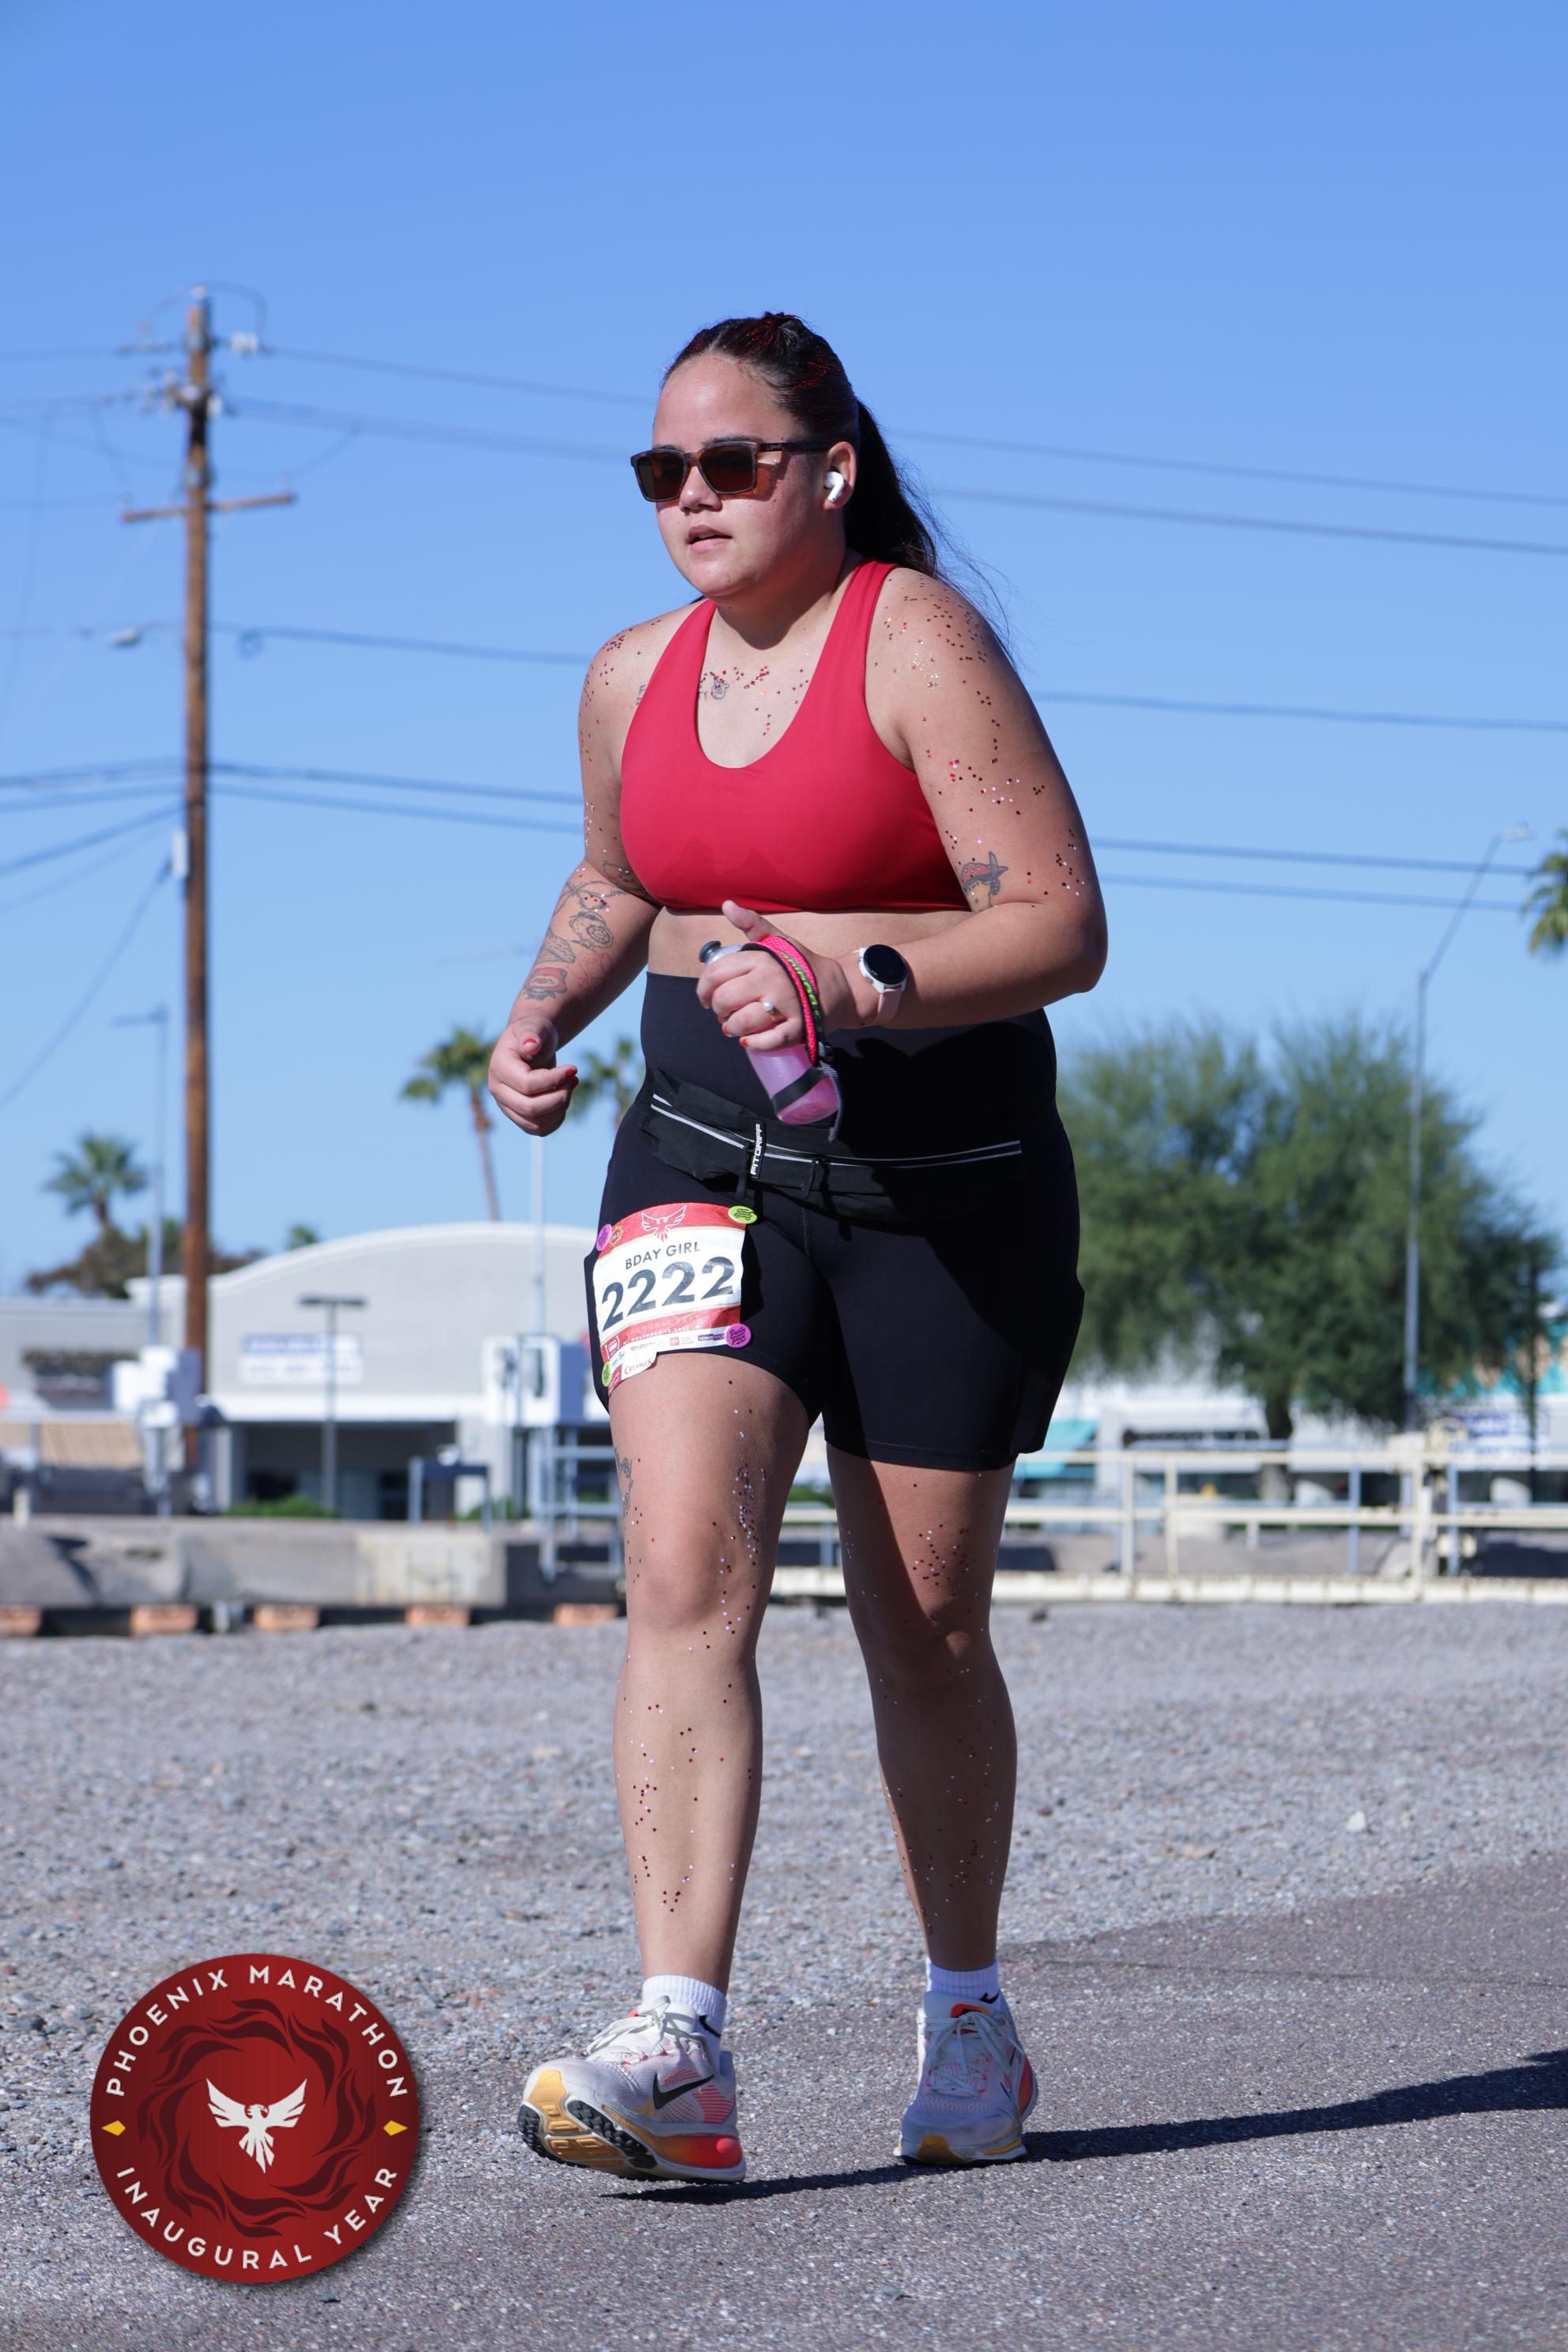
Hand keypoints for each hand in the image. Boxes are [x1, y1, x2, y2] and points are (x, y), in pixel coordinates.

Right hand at [488, 1017, 577, 1134]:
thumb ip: (532, 1033)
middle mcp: (498, 1091)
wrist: (531, 1045)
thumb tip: (530, 1044)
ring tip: (571, 1086)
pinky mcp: (519, 1117)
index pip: (527, 1085)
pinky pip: (540, 1129)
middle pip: (530, 1108)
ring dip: (561, 1107)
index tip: (573, 1068)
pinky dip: (557, 1118)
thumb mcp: (534, 1026)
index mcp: (499, 1068)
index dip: (554, 1079)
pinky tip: (564, 1098)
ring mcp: (507, 1106)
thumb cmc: (534, 1033)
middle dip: (560, 1096)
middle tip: (575, 1079)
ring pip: (536, 1123)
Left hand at [695, 900, 862, 1049]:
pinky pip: (766, 1042)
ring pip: (741, 1024)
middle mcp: (772, 981)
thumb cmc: (800, 966)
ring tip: (736, 1027)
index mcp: (762, 959)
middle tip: (725, 1013)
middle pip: (724, 1001)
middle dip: (718, 1011)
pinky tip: (750, 1040)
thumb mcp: (777, 941)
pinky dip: (753, 1044)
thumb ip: (751, 923)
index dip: (703, 990)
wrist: (837, 989)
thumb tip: (727, 904)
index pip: (715, 975)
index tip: (706, 998)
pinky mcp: (797, 1029)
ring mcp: (786, 1006)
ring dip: (733, 1029)